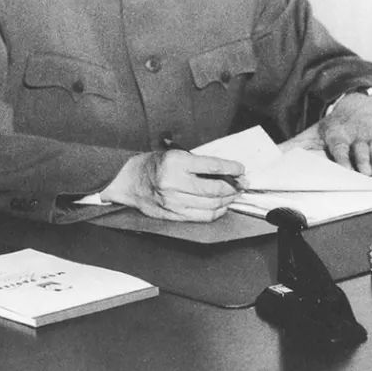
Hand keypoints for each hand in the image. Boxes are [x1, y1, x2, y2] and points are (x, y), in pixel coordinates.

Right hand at [100, 150, 244, 221]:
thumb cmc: (154, 165)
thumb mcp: (176, 154)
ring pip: (211, 205)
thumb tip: (227, 172)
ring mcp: (174, 201)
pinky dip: (217, 212)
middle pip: (214, 189)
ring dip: (227, 200)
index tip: (241, 169)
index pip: (212, 166)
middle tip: (242, 184)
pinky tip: (222, 206)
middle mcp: (174, 183)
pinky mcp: (173, 214)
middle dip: (233, 187)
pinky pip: (202, 217)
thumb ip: (199, 163)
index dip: (231, 168)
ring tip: (234, 195)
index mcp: (176, 162)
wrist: (129, 181)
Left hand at [283, 93, 371, 176]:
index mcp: (337, 133)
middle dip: (364, 161)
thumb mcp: (315, 132)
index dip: (342, 157)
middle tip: (366, 175)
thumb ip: (294, 145)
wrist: (359, 104)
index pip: (340, 146)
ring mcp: (370, 136)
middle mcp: (355, 134)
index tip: (345, 168)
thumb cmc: (335, 125)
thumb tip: (271, 156)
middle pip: (361, 149)